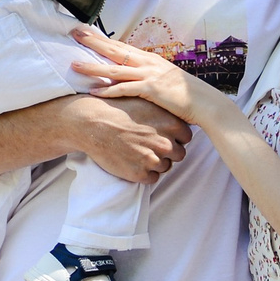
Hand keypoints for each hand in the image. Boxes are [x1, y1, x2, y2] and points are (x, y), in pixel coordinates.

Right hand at [53, 92, 188, 182]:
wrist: (93, 123)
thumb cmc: (118, 110)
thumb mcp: (146, 102)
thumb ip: (165, 112)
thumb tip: (176, 114)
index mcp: (171, 124)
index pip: (186, 137)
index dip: (175, 138)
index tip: (163, 136)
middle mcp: (165, 143)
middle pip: (179, 154)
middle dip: (167, 152)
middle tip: (149, 145)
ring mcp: (153, 160)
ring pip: (165, 167)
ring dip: (155, 163)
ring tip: (137, 151)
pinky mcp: (140, 174)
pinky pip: (152, 178)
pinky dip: (144, 173)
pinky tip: (132, 161)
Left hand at [70, 24, 210, 122]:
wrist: (206, 104)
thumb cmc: (187, 95)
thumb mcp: (167, 80)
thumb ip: (151, 77)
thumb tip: (138, 79)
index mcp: (151, 59)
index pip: (122, 46)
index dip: (103, 39)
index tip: (86, 31)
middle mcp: (148, 63)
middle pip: (115, 50)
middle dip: (93, 42)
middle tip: (74, 34)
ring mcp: (150, 75)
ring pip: (115, 69)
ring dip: (93, 67)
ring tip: (74, 65)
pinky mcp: (152, 89)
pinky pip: (125, 89)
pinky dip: (108, 90)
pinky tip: (93, 91)